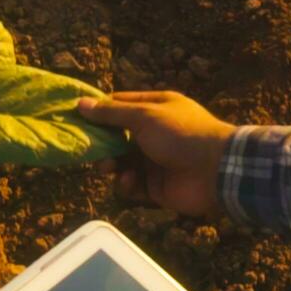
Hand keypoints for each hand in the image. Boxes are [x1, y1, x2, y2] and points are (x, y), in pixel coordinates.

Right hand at [75, 92, 236, 216]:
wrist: (215, 170)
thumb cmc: (180, 134)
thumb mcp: (144, 116)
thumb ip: (111, 113)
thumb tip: (80, 103)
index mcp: (155, 109)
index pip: (119, 105)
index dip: (98, 111)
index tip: (75, 118)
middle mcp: (154, 133)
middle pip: (116, 137)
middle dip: (102, 144)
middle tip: (91, 151)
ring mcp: (155, 160)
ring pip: (121, 163)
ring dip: (112, 166)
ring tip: (110, 168)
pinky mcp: (156, 186)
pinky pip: (132, 185)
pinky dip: (127, 184)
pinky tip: (130, 182)